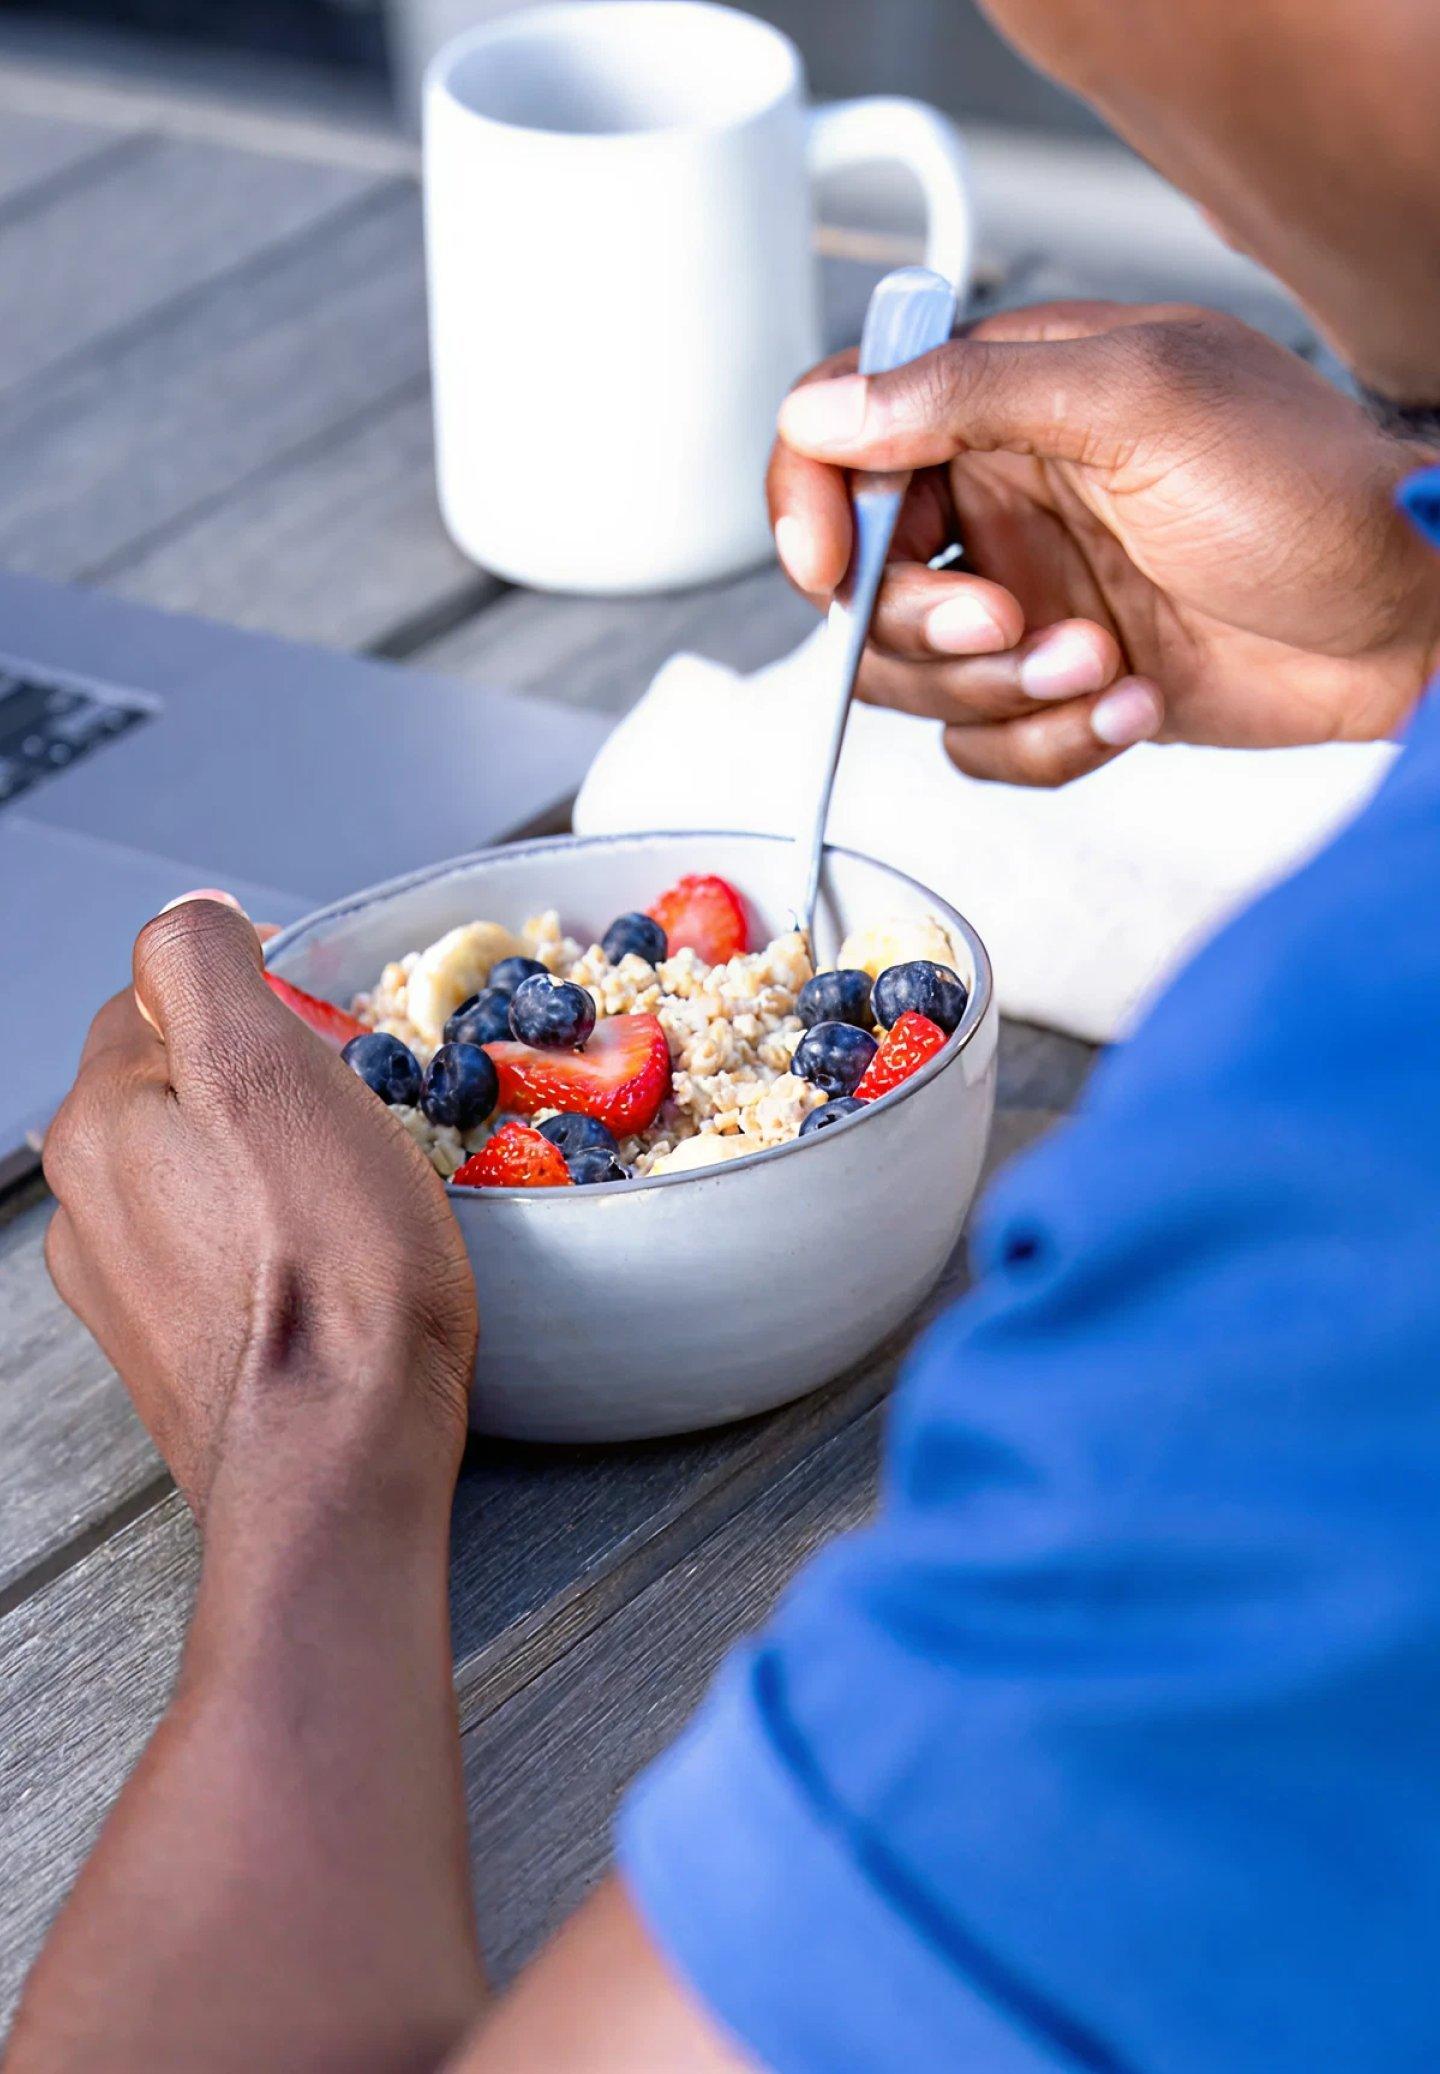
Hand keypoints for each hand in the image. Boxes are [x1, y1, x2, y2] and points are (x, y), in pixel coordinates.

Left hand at [42, 897, 476, 1519]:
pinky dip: (269, 1237)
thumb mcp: (272, 1073)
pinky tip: (328, 1264)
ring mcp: (126, 1287)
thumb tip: (191, 913)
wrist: (338, 1463)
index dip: (262, 994)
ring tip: (353, 1192)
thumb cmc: (332, 1277)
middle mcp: (88, 1204)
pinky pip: (219, 1251)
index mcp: (102, 1121)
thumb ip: (207, 966)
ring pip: (202, 1169)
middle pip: (182, 1083)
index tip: (338, 1030)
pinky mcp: (175, 1351)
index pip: (164, 996)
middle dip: (264, 1078)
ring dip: (268, 1160)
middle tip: (356, 1111)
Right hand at [768, 302, 1439, 785]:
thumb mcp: (1141, 401)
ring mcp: (1029, 599)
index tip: (830, 569)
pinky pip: (983, 745)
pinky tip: (1136, 704)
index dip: (809, 502)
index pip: (839, 433)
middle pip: (861, 583)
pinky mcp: (1061, 687)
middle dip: (923, 625)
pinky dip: (1049, 744)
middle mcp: (1003, 499)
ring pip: (913, 678)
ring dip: (998, 692)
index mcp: (1006, 401)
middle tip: (1012, 621)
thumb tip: (831, 412)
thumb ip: (971, 396)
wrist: (1413, 618)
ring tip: (1103, 664)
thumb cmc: (1311, 489)